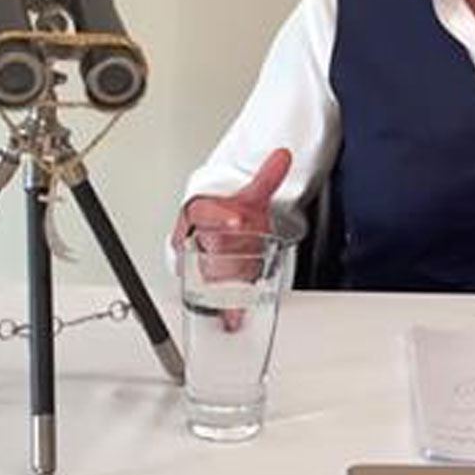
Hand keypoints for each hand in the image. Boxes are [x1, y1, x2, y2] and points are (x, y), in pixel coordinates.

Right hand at [173, 149, 291, 330]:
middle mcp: (192, 238)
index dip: (223, 217)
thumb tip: (282, 156)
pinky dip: (225, 308)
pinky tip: (233, 318)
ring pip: (211, 276)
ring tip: (239, 296)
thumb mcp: (250, 195)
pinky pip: (213, 297)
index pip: (205, 213)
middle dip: (228, 258)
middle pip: (210, 250)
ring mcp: (197, 262)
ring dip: (226, 286)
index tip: (239, 219)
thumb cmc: (230, 212)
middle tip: (243, 264)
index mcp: (198, 212)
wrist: (218, 228)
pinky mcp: (204, 284)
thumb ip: (267, 177)